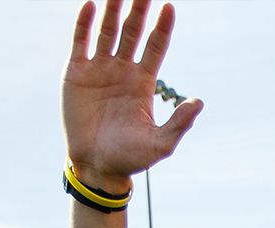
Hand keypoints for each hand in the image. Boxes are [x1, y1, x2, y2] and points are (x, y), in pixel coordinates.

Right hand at [62, 0, 203, 190]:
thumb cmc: (131, 157)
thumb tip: (199, 101)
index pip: (156, 46)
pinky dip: (85, 23)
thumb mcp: (161, 143)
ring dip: (113, 10)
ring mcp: (98, 69)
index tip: (170, 6)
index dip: (162, 27)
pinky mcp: (75, 73)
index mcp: (144, 81)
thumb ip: (180, 122)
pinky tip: (91, 5)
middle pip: (133, 32)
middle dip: (138, 10)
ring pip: (108, 31)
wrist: (97, 166)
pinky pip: (80, 42)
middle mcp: (122, 70)